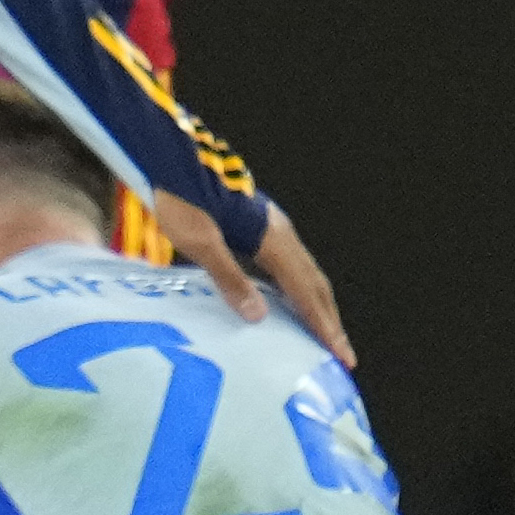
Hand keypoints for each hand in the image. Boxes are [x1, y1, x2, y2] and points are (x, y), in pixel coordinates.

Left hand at [154, 196, 354, 371]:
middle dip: (329, 320)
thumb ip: (229, 277)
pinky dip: (298, 290)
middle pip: (314, 283)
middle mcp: (280, 234)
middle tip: (342, 354)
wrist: (173, 161)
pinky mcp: (259, 228)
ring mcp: (272, 229)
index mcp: (271, 240)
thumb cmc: (181, 199)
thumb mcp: (200, 242)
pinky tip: (289, 303)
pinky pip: (289, 266)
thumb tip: (259, 316)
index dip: (324, 325)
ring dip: (317, 306)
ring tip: (323, 334)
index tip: (341, 353)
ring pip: (304, 273)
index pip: (306, 291)